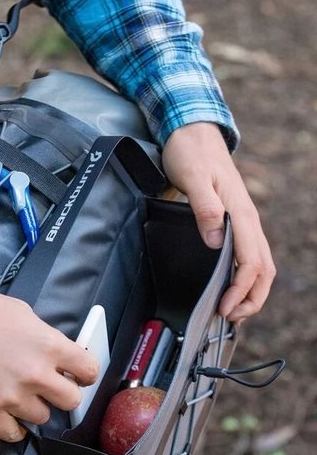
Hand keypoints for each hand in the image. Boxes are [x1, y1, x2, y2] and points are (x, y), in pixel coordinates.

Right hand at [0, 285, 98, 441]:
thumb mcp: (23, 313)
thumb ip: (46, 338)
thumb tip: (59, 357)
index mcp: (49, 346)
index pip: (90, 371)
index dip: (84, 373)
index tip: (76, 375)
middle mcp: (35, 375)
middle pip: (71, 401)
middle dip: (62, 394)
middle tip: (46, 386)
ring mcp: (11, 397)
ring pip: (41, 418)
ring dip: (33, 408)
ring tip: (16, 394)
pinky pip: (13, 434)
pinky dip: (11, 426)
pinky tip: (4, 412)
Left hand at [162, 122, 275, 321]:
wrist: (193, 135)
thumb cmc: (191, 155)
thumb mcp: (193, 178)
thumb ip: (205, 208)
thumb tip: (216, 241)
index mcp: (241, 214)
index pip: (251, 262)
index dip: (240, 290)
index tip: (224, 309)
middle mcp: (248, 221)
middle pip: (262, 270)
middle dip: (250, 299)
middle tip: (229, 319)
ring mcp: (244, 222)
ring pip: (259, 265)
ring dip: (250, 292)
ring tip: (232, 312)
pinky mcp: (235, 222)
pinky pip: (248, 256)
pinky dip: (244, 278)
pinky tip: (230, 288)